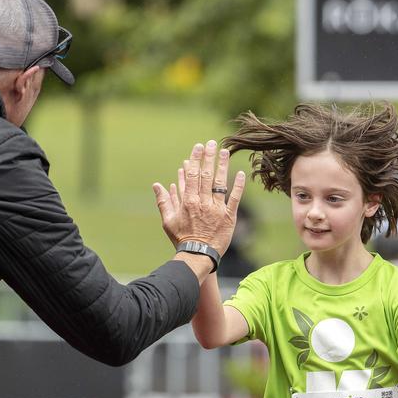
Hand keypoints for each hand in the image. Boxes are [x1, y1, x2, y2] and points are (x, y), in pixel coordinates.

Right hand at [153, 140, 245, 256]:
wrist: (197, 255)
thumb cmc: (182, 238)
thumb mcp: (168, 220)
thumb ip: (164, 201)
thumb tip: (157, 185)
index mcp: (188, 201)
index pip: (192, 175)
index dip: (195, 159)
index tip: (198, 147)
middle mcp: (202, 202)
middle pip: (206, 175)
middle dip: (209, 157)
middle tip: (212, 143)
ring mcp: (216, 209)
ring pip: (220, 183)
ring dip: (222, 166)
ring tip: (225, 152)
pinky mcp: (228, 216)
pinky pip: (234, 198)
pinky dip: (238, 186)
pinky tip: (240, 173)